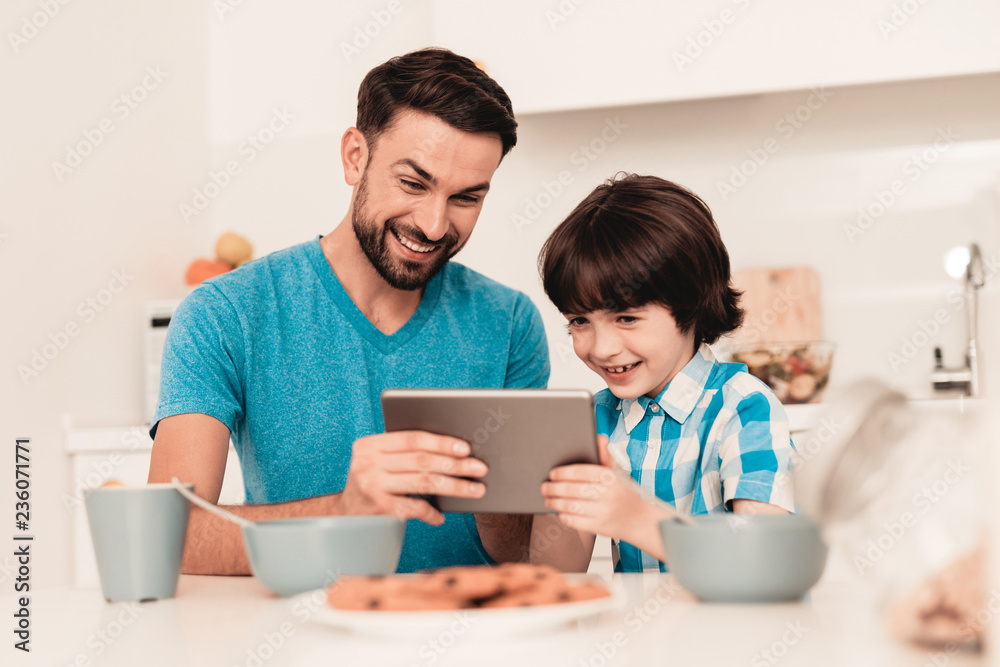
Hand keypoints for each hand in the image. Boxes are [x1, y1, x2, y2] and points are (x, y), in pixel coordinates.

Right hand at [338, 431, 487, 525]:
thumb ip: (404, 453)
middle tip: (480, 468)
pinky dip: (431, 512)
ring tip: (475, 490)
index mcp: (370, 444)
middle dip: (456, 464)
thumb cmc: (373, 483)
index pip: (412, 438)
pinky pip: (415, 508)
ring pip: (424, 483)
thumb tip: (454, 451)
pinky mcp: (379, 509)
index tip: (465, 447)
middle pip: (422, 460)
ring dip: (455, 487)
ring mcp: (372, 486)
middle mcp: (368, 463)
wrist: (343, 517)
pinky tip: (441, 516)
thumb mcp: (379, 462)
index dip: (441, 442)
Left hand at [541, 436, 666, 550]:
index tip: (552, 473)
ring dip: (555, 502)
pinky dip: (564, 516)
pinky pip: (576, 522)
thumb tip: (599, 437)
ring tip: (547, 499)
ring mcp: (603, 512)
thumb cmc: (625, 492)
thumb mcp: (619, 472)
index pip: (582, 472)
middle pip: (573, 490)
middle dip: (554, 488)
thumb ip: (606, 455)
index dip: (564, 473)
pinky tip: (559, 512)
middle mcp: (607, 494)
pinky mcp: (600, 527)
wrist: (642, 520)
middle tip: (544, 487)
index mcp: (611, 477)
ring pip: (572, 506)